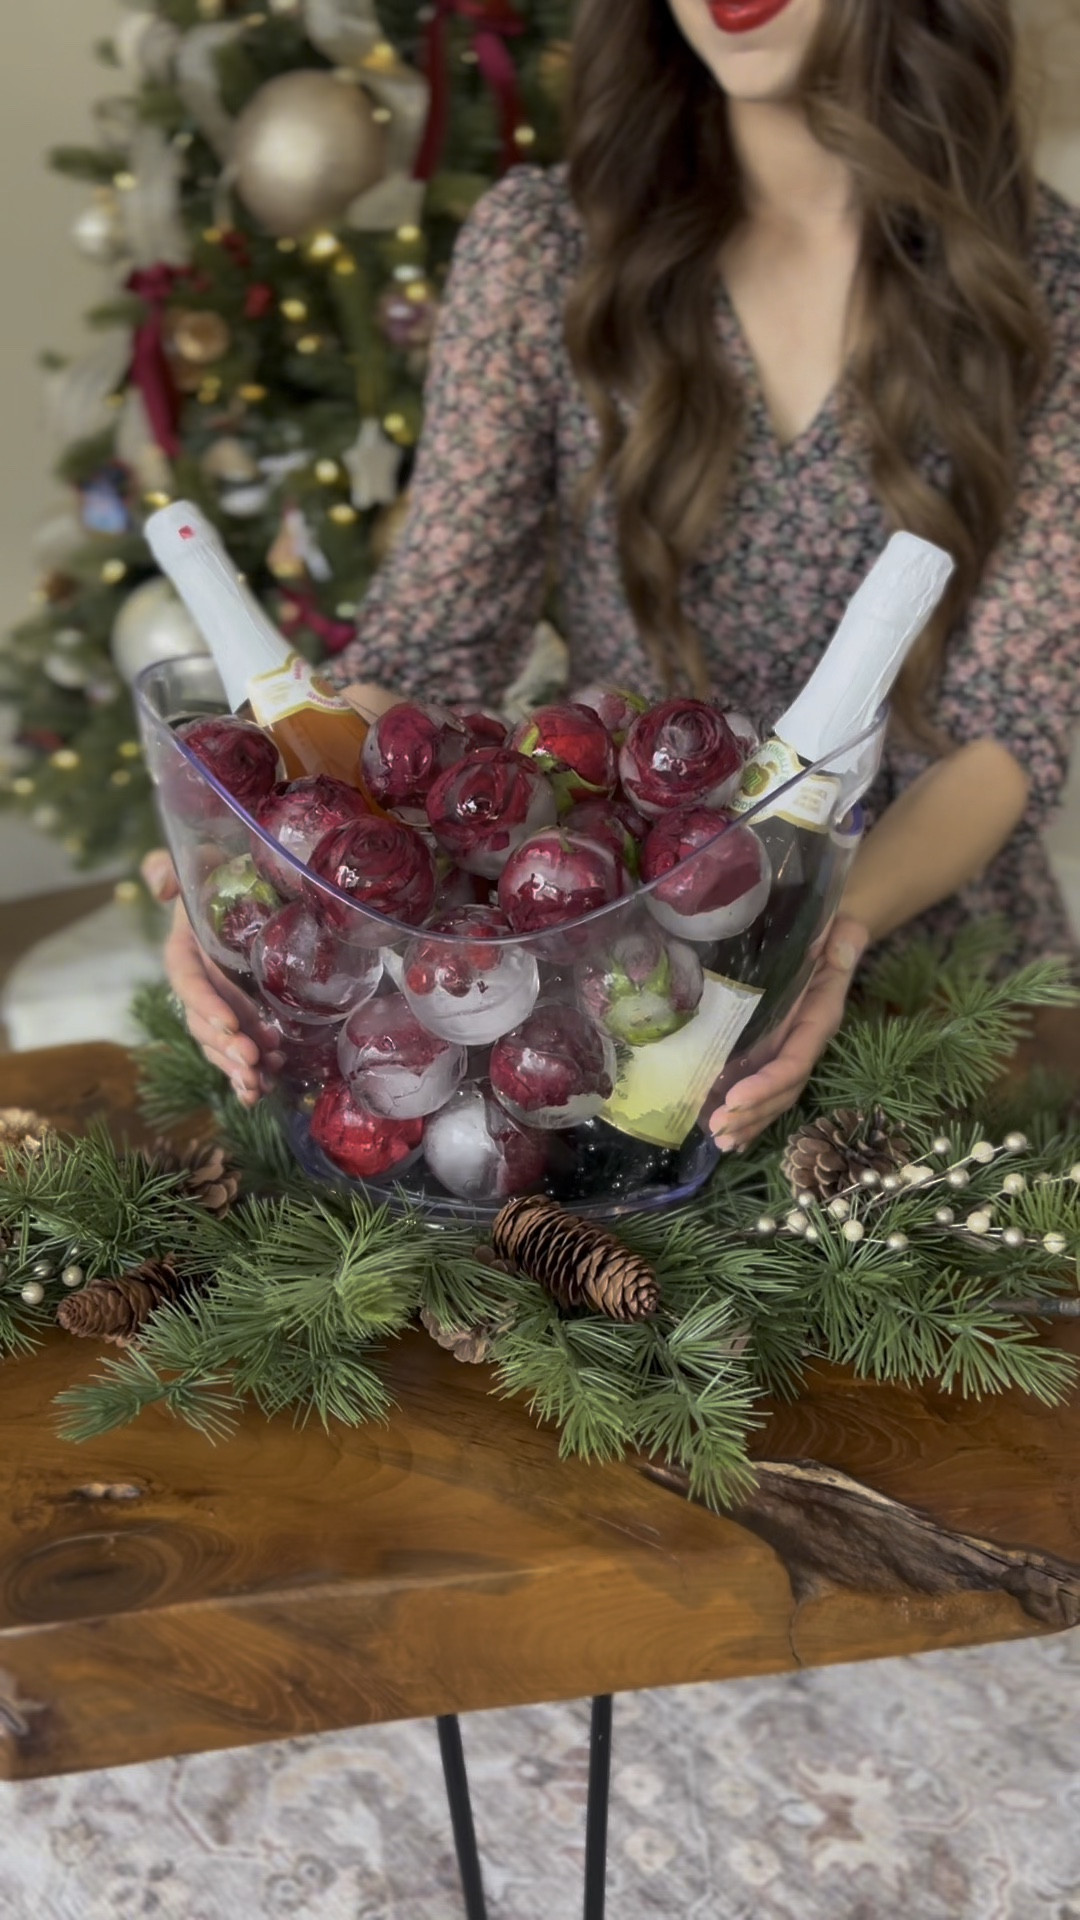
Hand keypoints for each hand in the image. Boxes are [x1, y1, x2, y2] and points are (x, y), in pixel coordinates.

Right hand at [142, 851, 283, 1106]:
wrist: (246, 892)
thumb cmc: (218, 874)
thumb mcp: (197, 860)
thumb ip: (168, 868)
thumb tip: (161, 888)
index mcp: (185, 952)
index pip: (188, 982)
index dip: (205, 1005)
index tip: (229, 1026)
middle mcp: (199, 984)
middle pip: (204, 1024)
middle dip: (226, 1048)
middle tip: (252, 1064)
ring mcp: (219, 1004)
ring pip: (221, 1045)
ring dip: (238, 1068)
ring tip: (261, 1083)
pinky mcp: (242, 1016)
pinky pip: (240, 1049)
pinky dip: (252, 1071)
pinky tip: (269, 1084)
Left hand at [708, 915, 868, 1150]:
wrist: (825, 930)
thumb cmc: (830, 930)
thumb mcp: (844, 928)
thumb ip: (846, 940)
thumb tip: (841, 948)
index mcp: (817, 1019)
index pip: (795, 1061)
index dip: (767, 1084)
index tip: (736, 1099)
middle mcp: (801, 1041)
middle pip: (781, 1090)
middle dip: (752, 1114)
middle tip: (718, 1130)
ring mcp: (784, 1046)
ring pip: (769, 1095)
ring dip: (745, 1120)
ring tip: (718, 1137)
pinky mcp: (767, 1044)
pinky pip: (756, 1082)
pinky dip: (741, 1108)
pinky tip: (718, 1125)